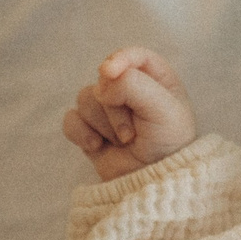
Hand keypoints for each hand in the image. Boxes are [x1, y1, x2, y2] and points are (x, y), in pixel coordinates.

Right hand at [63, 47, 198, 179]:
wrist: (155, 183)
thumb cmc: (169, 144)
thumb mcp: (164, 109)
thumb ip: (134, 85)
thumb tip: (103, 83)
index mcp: (156, 79)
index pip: (133, 56)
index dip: (119, 59)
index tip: (109, 72)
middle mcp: (130, 90)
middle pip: (104, 80)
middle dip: (114, 108)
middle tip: (133, 133)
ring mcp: (108, 111)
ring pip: (85, 98)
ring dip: (103, 124)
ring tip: (123, 142)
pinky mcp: (91, 130)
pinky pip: (71, 119)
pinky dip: (80, 133)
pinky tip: (97, 146)